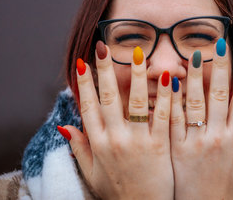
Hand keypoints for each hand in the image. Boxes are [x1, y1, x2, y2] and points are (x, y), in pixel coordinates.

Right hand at [64, 45, 173, 199]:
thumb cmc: (118, 194)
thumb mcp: (91, 174)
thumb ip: (79, 148)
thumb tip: (65, 127)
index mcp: (98, 144)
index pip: (88, 106)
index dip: (84, 84)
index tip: (82, 63)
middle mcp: (116, 139)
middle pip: (109, 98)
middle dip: (105, 70)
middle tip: (103, 47)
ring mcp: (138, 141)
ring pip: (136, 102)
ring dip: (136, 75)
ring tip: (137, 53)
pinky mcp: (160, 146)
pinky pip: (162, 117)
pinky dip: (165, 96)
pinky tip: (167, 78)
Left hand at [170, 42, 232, 199]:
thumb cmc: (229, 196)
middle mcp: (215, 137)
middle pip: (219, 95)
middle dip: (221, 67)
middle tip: (221, 43)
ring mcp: (193, 141)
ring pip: (194, 102)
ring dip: (195, 76)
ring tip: (195, 53)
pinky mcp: (174, 148)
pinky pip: (172, 119)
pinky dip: (171, 99)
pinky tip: (169, 80)